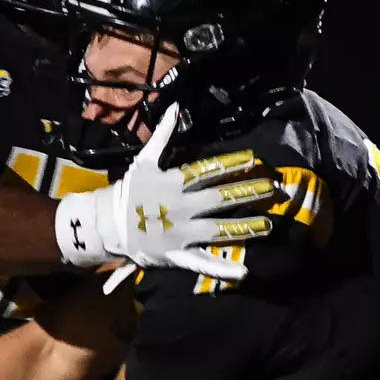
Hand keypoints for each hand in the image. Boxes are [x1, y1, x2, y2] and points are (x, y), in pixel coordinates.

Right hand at [55, 105, 283, 289]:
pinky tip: (244, 272)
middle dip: (248, 193)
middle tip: (273, 189)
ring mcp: (181, 233)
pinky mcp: (178, 255)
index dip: (232, 164)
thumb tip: (174, 108)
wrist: (106, 224)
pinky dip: (222, 269)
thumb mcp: (144, 160)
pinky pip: (202, 262)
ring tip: (269, 225)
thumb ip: (163, 135)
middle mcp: (181, 208)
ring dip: (245, 227)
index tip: (254, 159)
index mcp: (173, 183)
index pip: (207, 171)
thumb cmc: (128, 191)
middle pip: (219, 199)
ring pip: (218, 230)